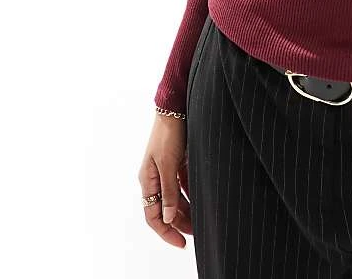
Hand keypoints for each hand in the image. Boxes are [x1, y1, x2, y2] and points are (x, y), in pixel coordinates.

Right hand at [138, 114, 191, 247]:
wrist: (176, 108)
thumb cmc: (168, 133)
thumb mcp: (168, 163)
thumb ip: (168, 191)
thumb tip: (167, 218)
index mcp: (148, 179)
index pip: (153, 215)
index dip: (166, 231)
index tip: (181, 243)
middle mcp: (156, 177)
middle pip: (165, 209)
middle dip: (179, 223)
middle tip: (197, 234)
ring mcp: (167, 170)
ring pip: (175, 198)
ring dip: (187, 210)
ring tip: (202, 221)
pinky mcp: (178, 162)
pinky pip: (184, 185)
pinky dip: (191, 194)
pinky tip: (203, 201)